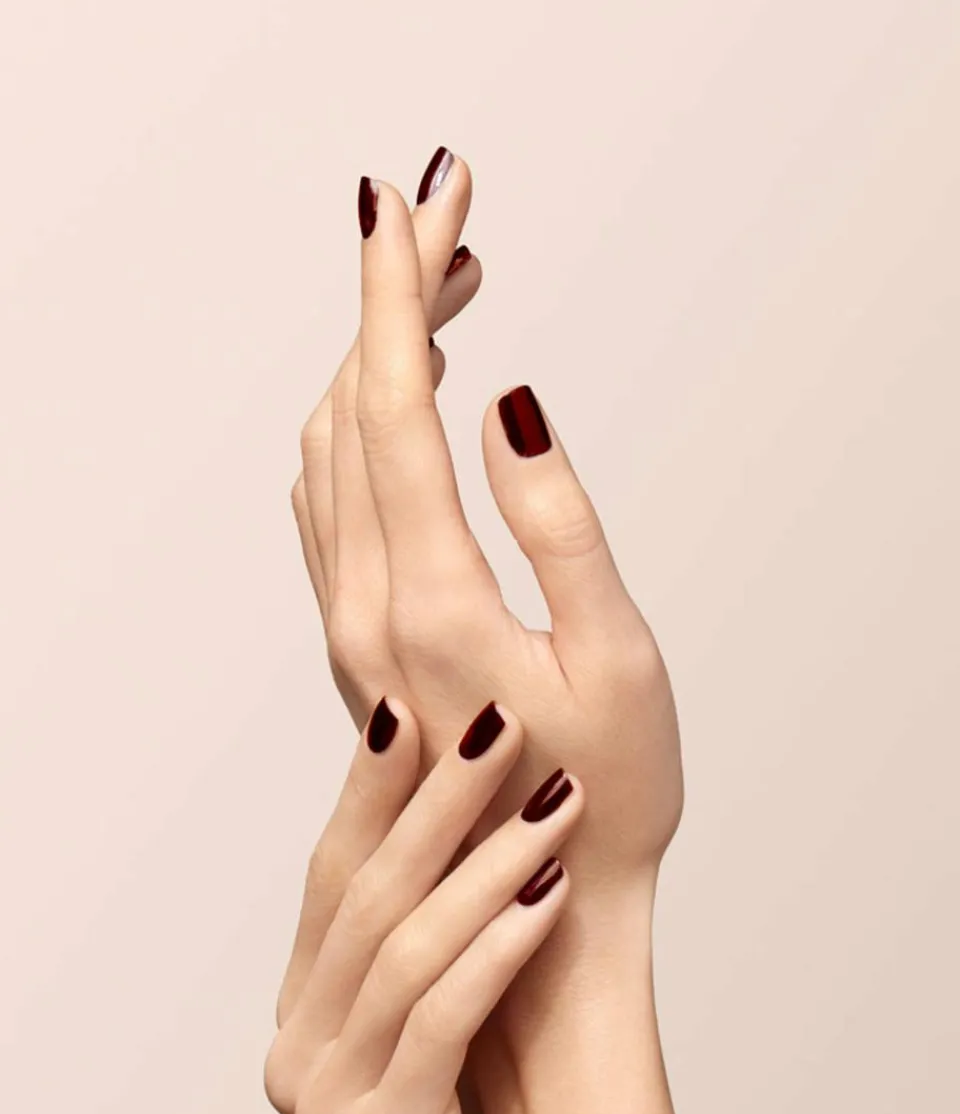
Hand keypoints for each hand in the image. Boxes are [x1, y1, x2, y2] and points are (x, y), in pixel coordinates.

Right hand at [264, 695, 583, 1113]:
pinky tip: (549, 891)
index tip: (415, 706)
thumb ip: (434, 938)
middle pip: (365, 898)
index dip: (371, 789)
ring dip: (484, 864)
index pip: (334, 877)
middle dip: (434, 801)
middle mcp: (299, 1049)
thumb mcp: (449, 1020)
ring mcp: (326, 1102)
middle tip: (496, 721)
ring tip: (555, 801)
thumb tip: (475, 812)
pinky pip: (439, 1019)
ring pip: (403, 950)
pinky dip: (497, 946)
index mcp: (306, 1011)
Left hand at [294, 153, 682, 922]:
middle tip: (454, 212)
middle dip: (389, 295)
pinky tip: (408, 397)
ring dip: (374, 355)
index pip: (388, 404)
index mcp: (429, 600)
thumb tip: (503, 403)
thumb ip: (558, 526)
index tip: (412, 193)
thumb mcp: (617, 659)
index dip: (395, 289)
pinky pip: (334, 502)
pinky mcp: (359, 643)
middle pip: (348, 408)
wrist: (539, 914)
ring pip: (331, 451)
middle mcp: (365, 610)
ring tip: (447, 285)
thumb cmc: (607, 796)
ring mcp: (350, 630)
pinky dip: (363, 422)